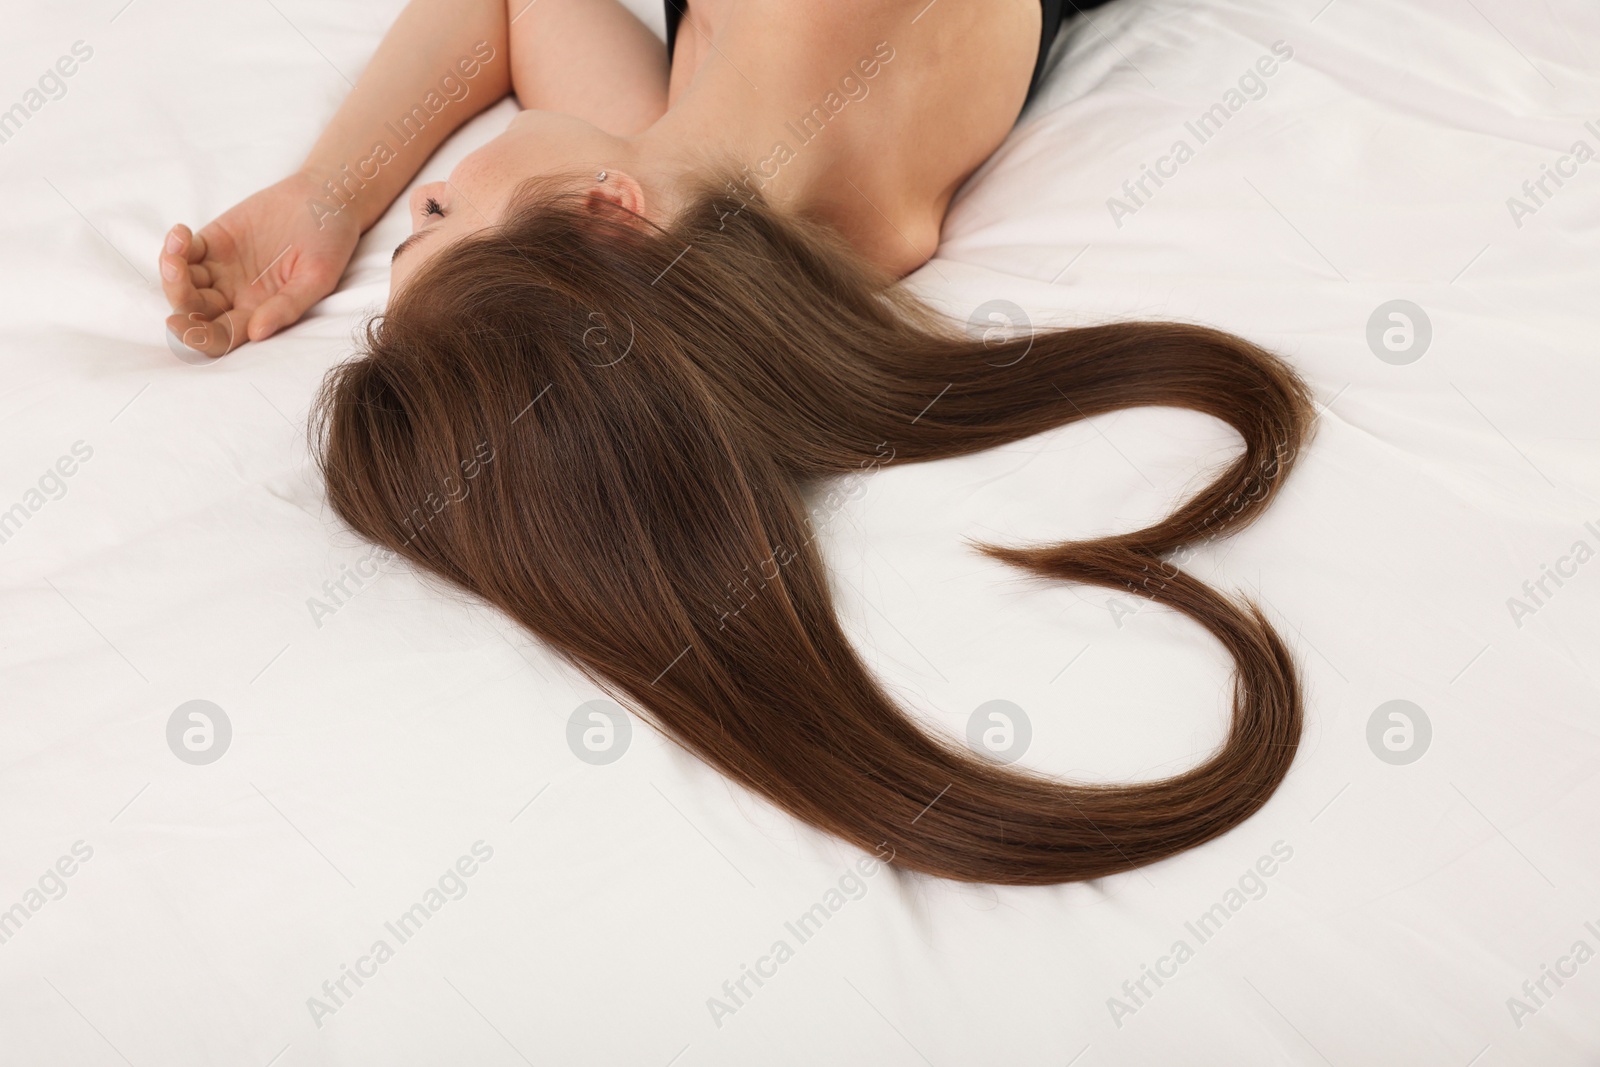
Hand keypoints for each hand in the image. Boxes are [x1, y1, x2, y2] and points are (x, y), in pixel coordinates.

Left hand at [160, 172, 361, 356]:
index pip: (223, 336)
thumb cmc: (329, 243)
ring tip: (175, 252)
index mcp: (260, 313)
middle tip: (175, 278)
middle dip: (179, 301)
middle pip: (195, 311)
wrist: (325, 200)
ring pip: (184, 283)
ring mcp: (221, 269)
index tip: (182, 327)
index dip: (200, 337)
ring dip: (172, 273)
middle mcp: (235, 296)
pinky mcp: (212, 241)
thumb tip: (257, 332)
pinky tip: (181, 233)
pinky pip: (185, 251)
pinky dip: (175, 246)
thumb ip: (288, 305)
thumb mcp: (317, 277)